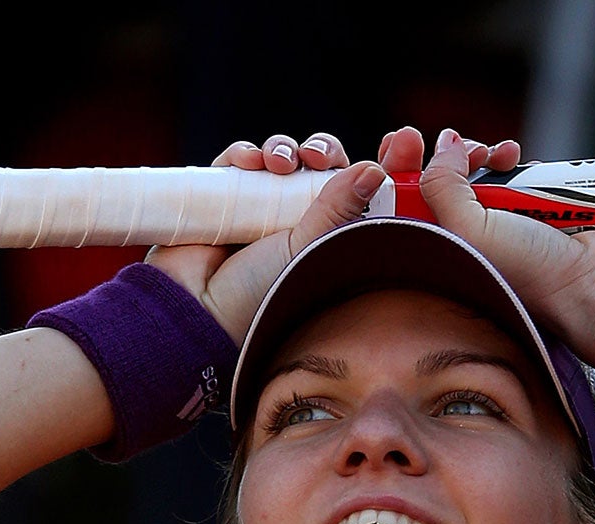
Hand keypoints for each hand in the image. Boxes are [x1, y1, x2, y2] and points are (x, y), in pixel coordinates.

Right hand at [147, 132, 384, 341]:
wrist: (199, 312)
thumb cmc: (261, 295)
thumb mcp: (309, 250)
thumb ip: (339, 208)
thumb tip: (373, 169)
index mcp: (327, 237)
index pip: (357, 193)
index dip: (374, 165)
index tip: (396, 140)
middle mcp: (295, 221)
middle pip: (318, 167)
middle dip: (321, 151)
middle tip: (316, 156)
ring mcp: (258, 209)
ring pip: (280, 159)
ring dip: (283, 149)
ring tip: (278, 162)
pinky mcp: (221, 199)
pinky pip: (238, 162)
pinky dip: (244, 154)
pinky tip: (248, 161)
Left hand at [406, 126, 594, 366]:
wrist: (594, 280)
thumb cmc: (531, 272)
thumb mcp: (468, 229)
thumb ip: (442, 183)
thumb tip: (443, 143)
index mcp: (435, 256)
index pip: (399, 210)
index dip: (395, 170)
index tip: (402, 142)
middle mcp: (459, 243)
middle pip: (432, 186)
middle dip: (440, 156)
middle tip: (454, 146)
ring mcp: (492, 227)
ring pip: (469, 175)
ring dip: (477, 154)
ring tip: (491, 154)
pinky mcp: (522, 212)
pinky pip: (503, 175)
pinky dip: (506, 160)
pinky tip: (513, 156)